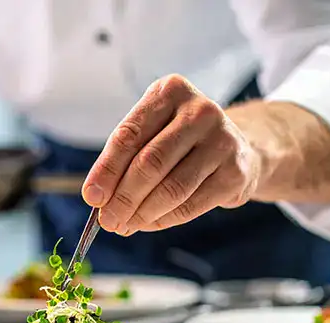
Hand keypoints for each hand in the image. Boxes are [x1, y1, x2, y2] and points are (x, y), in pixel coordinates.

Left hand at [82, 74, 262, 234]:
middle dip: (123, 197)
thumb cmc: (181, 140)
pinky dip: (163, 220)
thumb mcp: (152, 133)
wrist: (238, 148)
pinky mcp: (235, 172)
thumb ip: (125, 159)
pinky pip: (191, 204)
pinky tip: (148, 224)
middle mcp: (200, 111)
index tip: (91, 197)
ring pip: (172, 188)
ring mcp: (223, 140)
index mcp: (171, 91)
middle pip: (150, 163)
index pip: (129, 135)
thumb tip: (98, 198)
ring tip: (125, 225)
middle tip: (108, 220)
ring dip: (142, 213)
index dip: (107, 170)